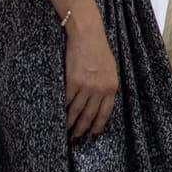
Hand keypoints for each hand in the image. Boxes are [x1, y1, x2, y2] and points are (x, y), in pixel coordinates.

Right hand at [62, 0, 116, 139]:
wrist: (87, 34)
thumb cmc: (98, 48)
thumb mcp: (110, 68)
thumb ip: (106, 85)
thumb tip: (99, 101)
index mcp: (112, 86)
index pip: (105, 113)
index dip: (97, 126)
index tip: (92, 134)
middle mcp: (100, 89)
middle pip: (90, 115)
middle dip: (82, 128)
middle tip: (75, 137)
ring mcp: (86, 86)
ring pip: (77, 111)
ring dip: (71, 123)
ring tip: (66, 130)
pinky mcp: (73, 81)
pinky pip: (67, 101)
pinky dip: (62, 109)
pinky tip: (59, 115)